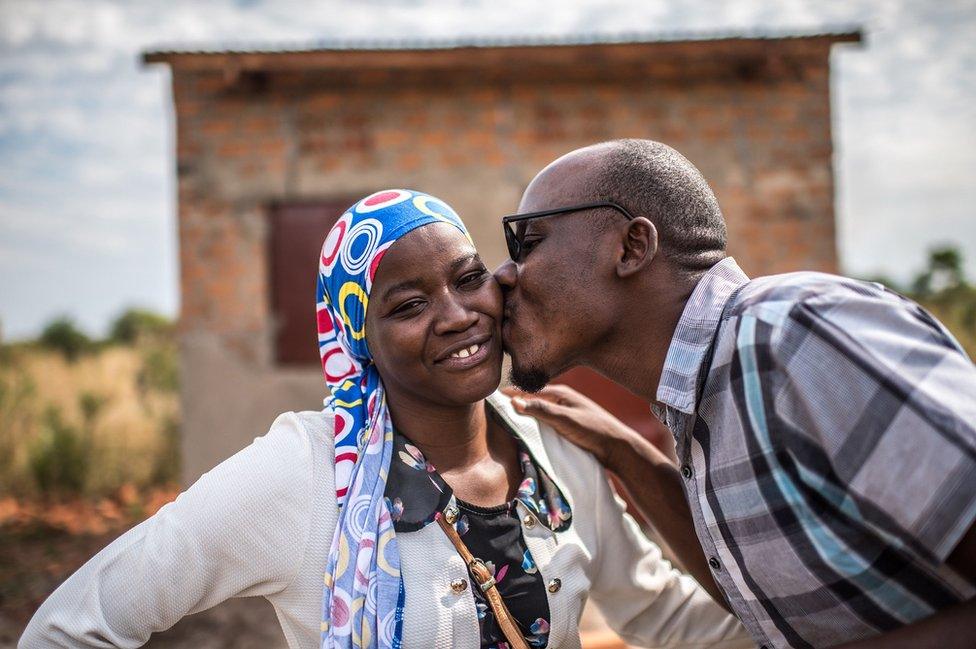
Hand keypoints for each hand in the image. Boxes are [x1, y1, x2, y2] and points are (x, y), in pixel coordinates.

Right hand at [503, 384, 657, 469]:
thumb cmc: (593, 431)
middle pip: (533, 398)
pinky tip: (531, 427)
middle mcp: (563, 400)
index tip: (493, 395)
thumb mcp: (565, 420)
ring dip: (526, 411)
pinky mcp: (570, 424)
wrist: (618, 448)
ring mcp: (567, 412)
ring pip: (540, 409)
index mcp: (561, 393)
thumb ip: (541, 410)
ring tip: (508, 415)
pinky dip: (535, 420)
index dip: (511, 393)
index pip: (529, 391)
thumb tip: (514, 402)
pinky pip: (546, 419)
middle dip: (516, 401)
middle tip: (496, 405)